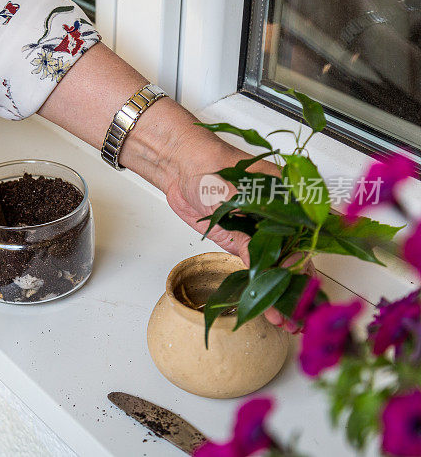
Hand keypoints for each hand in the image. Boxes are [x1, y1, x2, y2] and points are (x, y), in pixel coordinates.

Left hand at [164, 152, 313, 332]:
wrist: (181, 167)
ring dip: (280, 294)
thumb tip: (259, 263)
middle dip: (297, 289)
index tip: (302, 291)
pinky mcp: (241, 241)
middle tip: (296, 318)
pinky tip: (266, 307)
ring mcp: (261, 231)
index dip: (305, 267)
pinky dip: (260, 287)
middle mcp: (279, 218)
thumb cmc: (210, 166)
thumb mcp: (229, 196)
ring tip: (285, 321)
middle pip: (296, 258)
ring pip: (277, 267)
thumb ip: (245, 230)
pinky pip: (256, 267)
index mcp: (289, 199)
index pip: (306, 239)